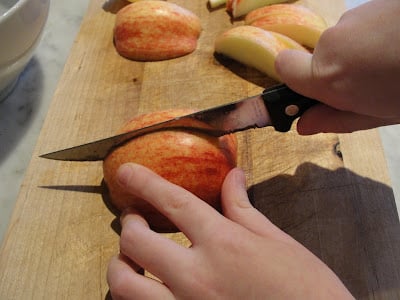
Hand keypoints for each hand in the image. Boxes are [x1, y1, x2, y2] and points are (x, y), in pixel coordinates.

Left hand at [107, 163, 353, 298]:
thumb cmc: (305, 288)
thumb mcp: (276, 242)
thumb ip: (243, 208)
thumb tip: (233, 177)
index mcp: (224, 243)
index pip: (173, 202)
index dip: (145, 182)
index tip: (126, 172)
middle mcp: (198, 276)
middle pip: (136, 243)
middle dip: (128, 224)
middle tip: (133, 219)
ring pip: (124, 286)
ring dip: (119, 266)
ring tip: (129, 259)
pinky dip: (134, 297)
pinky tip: (145, 289)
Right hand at [275, 0, 399, 134]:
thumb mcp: (377, 115)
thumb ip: (335, 119)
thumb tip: (304, 125)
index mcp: (328, 76)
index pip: (283, 66)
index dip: (294, 78)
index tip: (312, 89)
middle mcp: (333, 42)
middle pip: (318, 56)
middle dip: (338, 69)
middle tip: (370, 83)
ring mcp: (353, 19)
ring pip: (343, 40)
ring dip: (359, 52)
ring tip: (392, 61)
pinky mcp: (371, 4)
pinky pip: (361, 25)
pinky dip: (374, 35)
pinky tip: (398, 44)